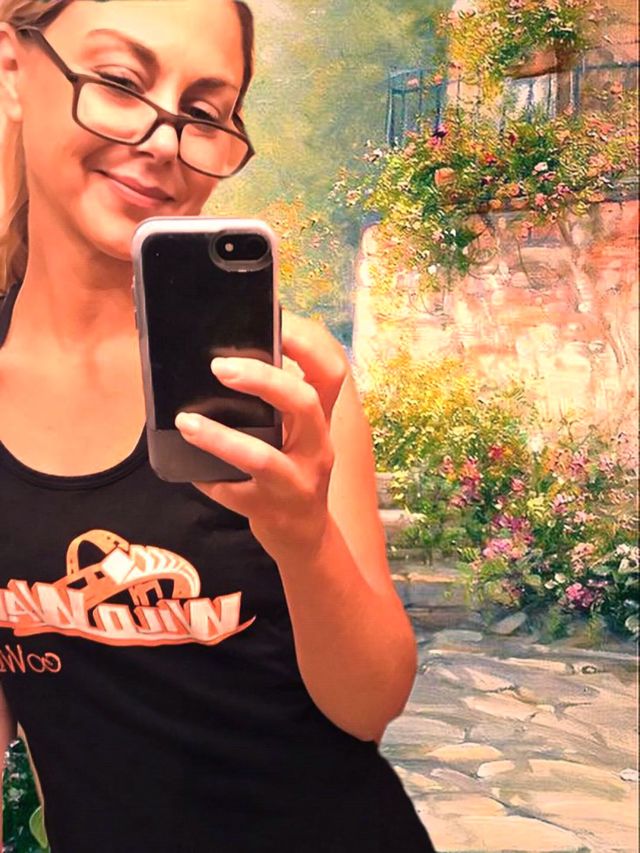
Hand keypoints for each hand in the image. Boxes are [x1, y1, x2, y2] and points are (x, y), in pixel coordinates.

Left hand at [175, 309, 348, 563]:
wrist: (305, 536)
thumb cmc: (291, 470)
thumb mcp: (295, 434)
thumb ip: (274, 403)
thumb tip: (224, 356)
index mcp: (322, 418)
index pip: (330, 371)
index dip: (307, 342)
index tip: (275, 317)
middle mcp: (317, 446)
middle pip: (304, 402)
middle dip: (263, 380)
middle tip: (219, 367)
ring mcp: (298, 482)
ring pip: (264, 457)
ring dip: (222, 438)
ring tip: (187, 421)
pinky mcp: (272, 511)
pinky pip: (235, 494)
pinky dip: (209, 480)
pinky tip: (191, 471)